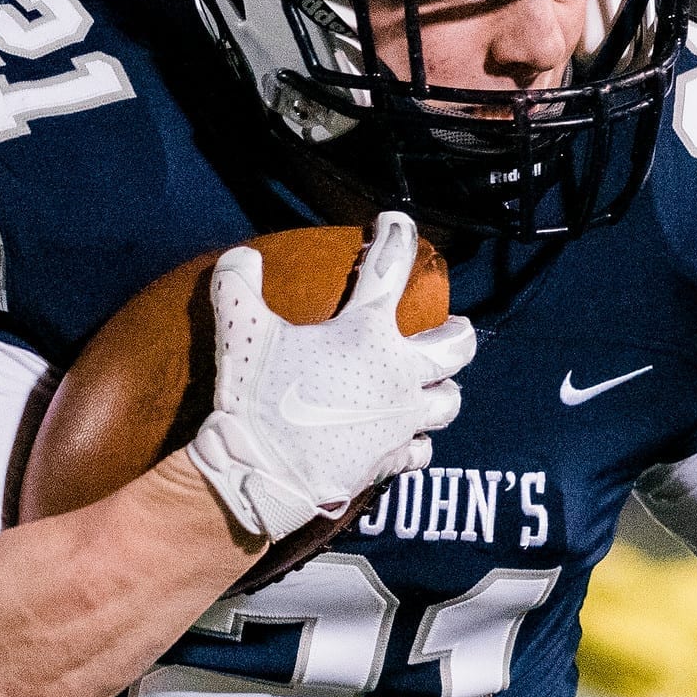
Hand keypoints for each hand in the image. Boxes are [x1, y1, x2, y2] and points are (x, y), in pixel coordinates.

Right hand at [186, 211, 474, 539]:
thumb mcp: (240, 332)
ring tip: (436, 384)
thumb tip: (240, 257)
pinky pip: (421, 449)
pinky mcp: (391, 459)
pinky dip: (416, 441)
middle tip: (454, 325)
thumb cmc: (257, 400)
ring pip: (448, 402)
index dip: (397, 236)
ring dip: (444, 390)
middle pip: (456, 347)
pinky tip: (407, 438)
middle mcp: (398, 375)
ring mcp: (400, 420)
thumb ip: (238, 286)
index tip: (396, 221)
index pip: (391, 269)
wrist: (261, 475)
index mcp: (367, 334)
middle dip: (458, 331)